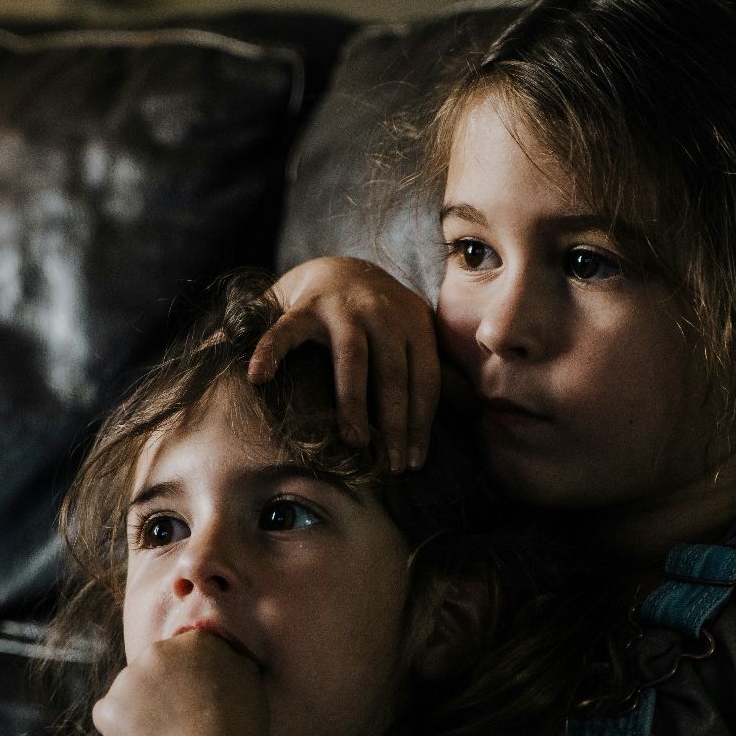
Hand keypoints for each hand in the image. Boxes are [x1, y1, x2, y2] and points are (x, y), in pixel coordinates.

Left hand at [92, 631, 267, 735]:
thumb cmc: (239, 728)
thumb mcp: (249, 678)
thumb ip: (229, 657)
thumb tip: (219, 652)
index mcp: (194, 640)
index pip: (187, 652)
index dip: (194, 676)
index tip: (202, 699)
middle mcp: (157, 651)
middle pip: (156, 667)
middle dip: (165, 688)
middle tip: (184, 719)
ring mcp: (128, 678)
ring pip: (132, 690)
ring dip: (143, 708)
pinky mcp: (108, 707)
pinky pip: (111, 716)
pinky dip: (122, 730)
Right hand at [249, 256, 438, 471]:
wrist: (339, 269)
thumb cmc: (381, 319)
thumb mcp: (414, 335)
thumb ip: (434, 369)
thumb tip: (476, 412)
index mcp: (414, 322)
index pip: (423, 379)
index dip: (421, 423)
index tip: (415, 461)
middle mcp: (382, 312)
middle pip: (392, 375)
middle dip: (394, 424)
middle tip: (391, 466)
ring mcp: (341, 308)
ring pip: (351, 360)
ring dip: (353, 403)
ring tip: (355, 441)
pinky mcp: (304, 306)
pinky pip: (285, 332)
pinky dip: (270, 352)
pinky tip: (260, 378)